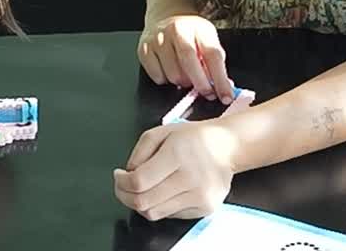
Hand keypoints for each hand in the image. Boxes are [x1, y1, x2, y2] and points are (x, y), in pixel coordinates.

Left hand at [114, 120, 239, 220]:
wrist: (227, 146)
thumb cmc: (192, 138)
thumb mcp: (161, 132)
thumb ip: (139, 152)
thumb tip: (127, 176)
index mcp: (178, 154)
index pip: (139, 182)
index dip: (121, 182)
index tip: (119, 176)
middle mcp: (191, 178)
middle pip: (144, 202)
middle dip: (125, 196)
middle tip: (122, 186)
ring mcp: (200, 196)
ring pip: (155, 213)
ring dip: (140, 203)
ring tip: (142, 189)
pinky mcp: (206, 208)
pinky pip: (171, 215)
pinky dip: (160, 205)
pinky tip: (163, 191)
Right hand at [138, 15, 234, 103]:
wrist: (165, 16)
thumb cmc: (190, 33)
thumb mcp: (207, 39)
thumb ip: (215, 62)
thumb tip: (224, 87)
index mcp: (198, 28)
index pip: (212, 55)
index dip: (220, 79)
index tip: (226, 96)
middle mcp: (177, 30)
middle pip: (190, 64)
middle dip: (201, 85)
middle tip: (207, 93)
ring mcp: (158, 39)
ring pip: (173, 75)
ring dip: (182, 82)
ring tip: (185, 75)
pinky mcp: (144, 49)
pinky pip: (157, 77)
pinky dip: (166, 80)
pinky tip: (169, 70)